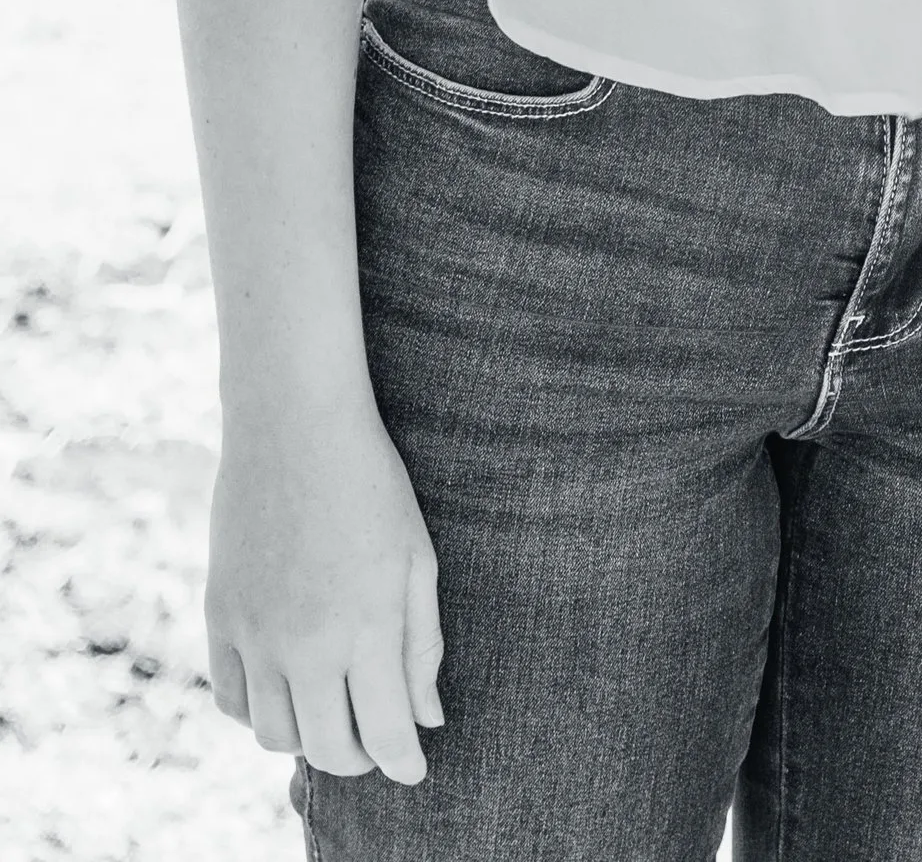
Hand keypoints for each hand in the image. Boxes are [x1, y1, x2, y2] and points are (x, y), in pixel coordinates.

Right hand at [204, 384, 442, 783]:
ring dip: (309, 739)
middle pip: (330, 748)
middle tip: (379, 742)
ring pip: (276, 736)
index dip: (404, 763)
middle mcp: (306, 646)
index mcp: (367, 628)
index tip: (416, 769)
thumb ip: (421, 644)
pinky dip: (258, 714)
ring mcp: (256, 636)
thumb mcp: (417, 558)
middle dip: (361, 758)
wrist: (293, 427)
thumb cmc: (372, 485)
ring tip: (334, 715)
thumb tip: (427, 718)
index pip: (385, 734)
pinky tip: (287, 692)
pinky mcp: (219, 620)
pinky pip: (232, 702)